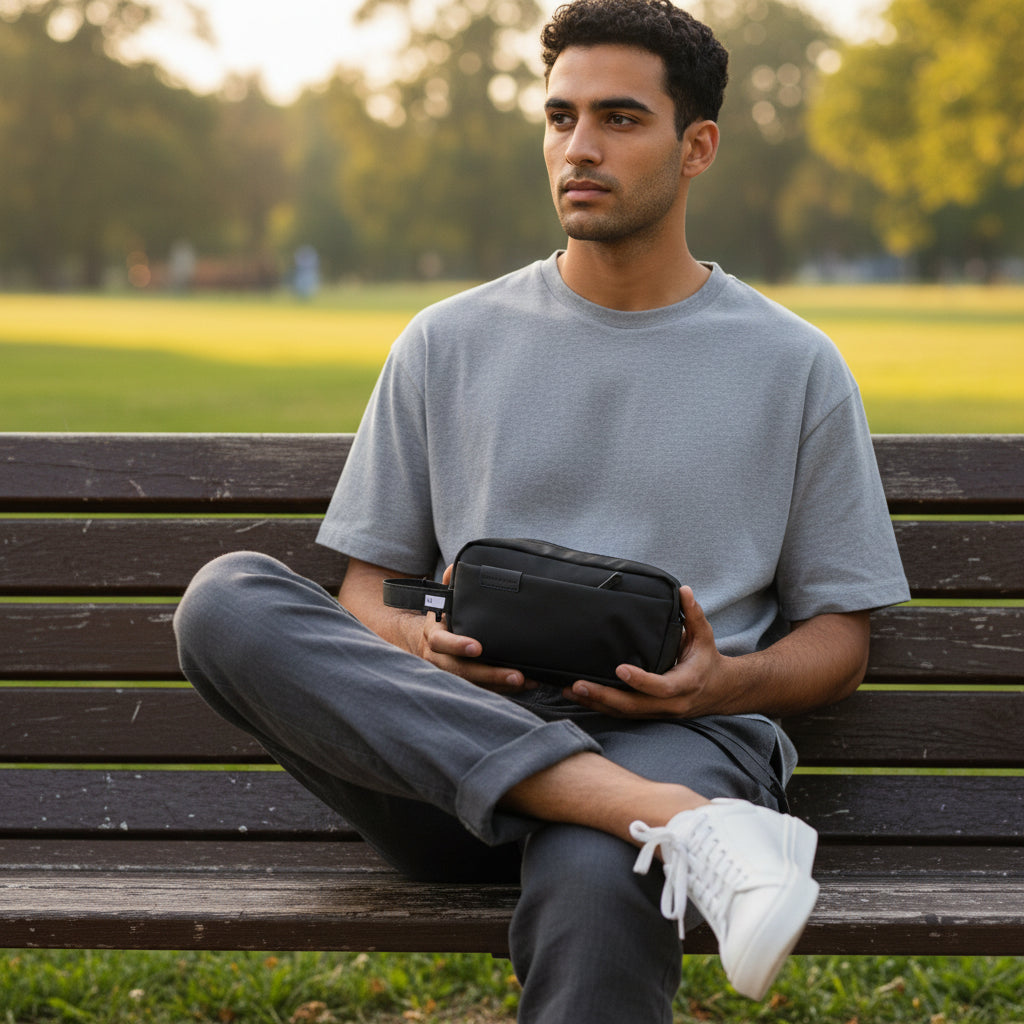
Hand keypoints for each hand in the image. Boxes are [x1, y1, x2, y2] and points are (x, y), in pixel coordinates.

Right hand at [414, 565, 537, 695]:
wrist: (424, 642)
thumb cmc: (442, 618)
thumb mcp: (441, 600)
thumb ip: (451, 583)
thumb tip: (457, 567)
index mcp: (435, 636)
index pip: (443, 642)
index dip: (458, 646)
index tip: (478, 647)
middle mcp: (440, 659)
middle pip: (463, 672)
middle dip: (491, 674)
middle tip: (516, 674)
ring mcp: (452, 674)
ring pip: (475, 685)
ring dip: (501, 685)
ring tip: (527, 681)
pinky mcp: (465, 683)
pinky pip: (484, 690)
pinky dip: (505, 690)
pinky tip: (527, 684)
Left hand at [563, 586, 738, 718]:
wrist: (719, 691)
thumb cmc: (707, 660)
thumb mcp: (704, 636)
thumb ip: (693, 614)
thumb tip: (684, 590)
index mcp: (686, 683)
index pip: (662, 687)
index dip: (641, 680)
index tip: (620, 668)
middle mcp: (671, 703)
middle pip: (635, 705)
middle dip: (605, 696)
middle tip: (578, 684)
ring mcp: (658, 712)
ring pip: (625, 713)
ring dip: (596, 703)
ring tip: (570, 690)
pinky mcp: (648, 714)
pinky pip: (622, 714)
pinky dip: (600, 707)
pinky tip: (580, 697)